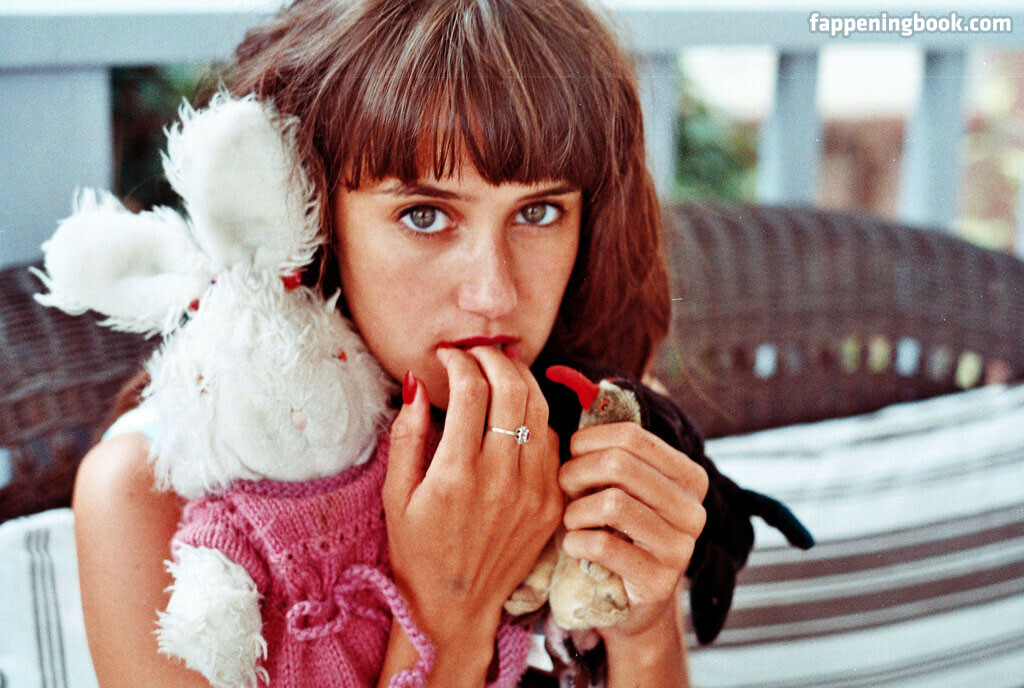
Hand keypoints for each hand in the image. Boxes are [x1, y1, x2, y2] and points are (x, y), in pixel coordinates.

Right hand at [382, 346, 562, 678]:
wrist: (457, 607)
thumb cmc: (418, 550)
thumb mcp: (396, 495)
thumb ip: (407, 434)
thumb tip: (417, 382)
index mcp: (456, 475)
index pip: (471, 391)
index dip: (460, 361)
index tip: (449, 356)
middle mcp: (500, 480)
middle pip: (512, 389)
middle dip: (494, 358)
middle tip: (478, 354)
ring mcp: (533, 492)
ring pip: (540, 410)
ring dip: (520, 380)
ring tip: (500, 372)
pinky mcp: (552, 503)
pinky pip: (554, 442)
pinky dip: (537, 418)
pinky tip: (517, 416)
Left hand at [558, 421, 707, 639]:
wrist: (629, 602)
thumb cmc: (615, 531)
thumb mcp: (620, 486)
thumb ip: (611, 448)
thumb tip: (588, 392)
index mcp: (689, 476)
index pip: (632, 436)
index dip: (589, 441)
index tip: (572, 456)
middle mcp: (694, 510)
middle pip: (619, 465)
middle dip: (577, 474)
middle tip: (564, 490)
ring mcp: (681, 548)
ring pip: (611, 503)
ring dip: (574, 511)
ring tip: (571, 520)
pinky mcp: (657, 582)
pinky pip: (602, 544)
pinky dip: (575, 541)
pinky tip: (574, 546)